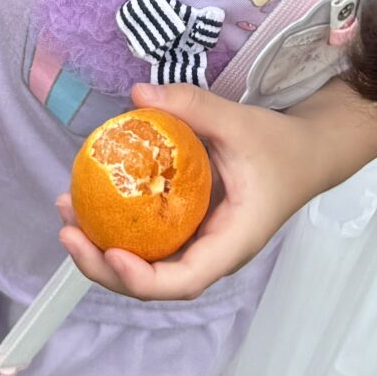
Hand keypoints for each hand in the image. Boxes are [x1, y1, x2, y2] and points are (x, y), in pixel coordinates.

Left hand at [54, 84, 322, 300]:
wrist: (309, 154)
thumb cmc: (280, 147)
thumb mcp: (239, 122)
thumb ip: (192, 105)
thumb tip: (136, 93)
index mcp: (231, 243)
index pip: (185, 280)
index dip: (143, 279)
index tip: (112, 252)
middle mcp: (212, 254)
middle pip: (154, 282)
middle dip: (104, 267)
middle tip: (67, 231)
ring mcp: (200, 245)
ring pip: (147, 265)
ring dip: (103, 248)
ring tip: (67, 213)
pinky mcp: (190, 229)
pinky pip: (150, 240)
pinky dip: (119, 227)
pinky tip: (92, 199)